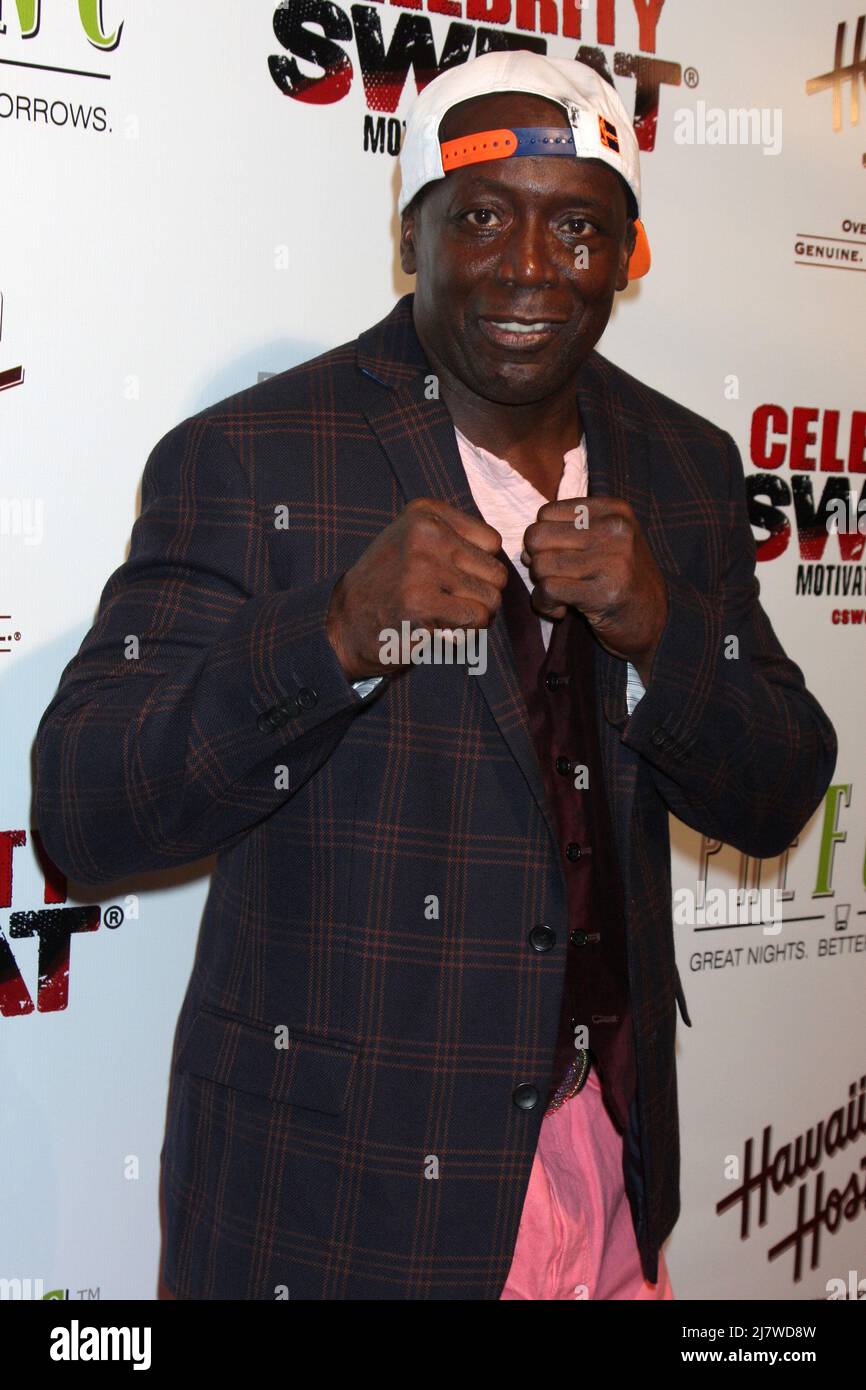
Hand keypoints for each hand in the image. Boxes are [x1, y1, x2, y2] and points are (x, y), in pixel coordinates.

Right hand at [326, 498, 507, 682]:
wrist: (345, 621)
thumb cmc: (390, 585)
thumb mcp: (416, 542)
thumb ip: (459, 539)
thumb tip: (508, 559)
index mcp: (425, 512)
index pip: (492, 541)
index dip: (479, 568)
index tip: (450, 578)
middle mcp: (424, 532)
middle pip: (496, 571)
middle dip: (481, 595)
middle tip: (450, 604)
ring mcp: (421, 567)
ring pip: (490, 598)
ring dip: (474, 617)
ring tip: (444, 615)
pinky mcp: (420, 602)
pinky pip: (475, 619)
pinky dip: (465, 632)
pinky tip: (440, 628)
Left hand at [521, 496, 667, 684]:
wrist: (658, 623)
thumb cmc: (622, 582)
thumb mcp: (604, 545)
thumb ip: (566, 536)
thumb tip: (524, 549)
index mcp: (613, 511)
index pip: (546, 513)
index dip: (543, 540)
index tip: (559, 560)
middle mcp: (615, 530)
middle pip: (538, 536)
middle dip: (537, 562)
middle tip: (555, 580)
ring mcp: (612, 560)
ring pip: (540, 564)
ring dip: (541, 587)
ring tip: (560, 598)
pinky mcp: (604, 593)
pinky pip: (548, 590)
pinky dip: (545, 605)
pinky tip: (561, 611)